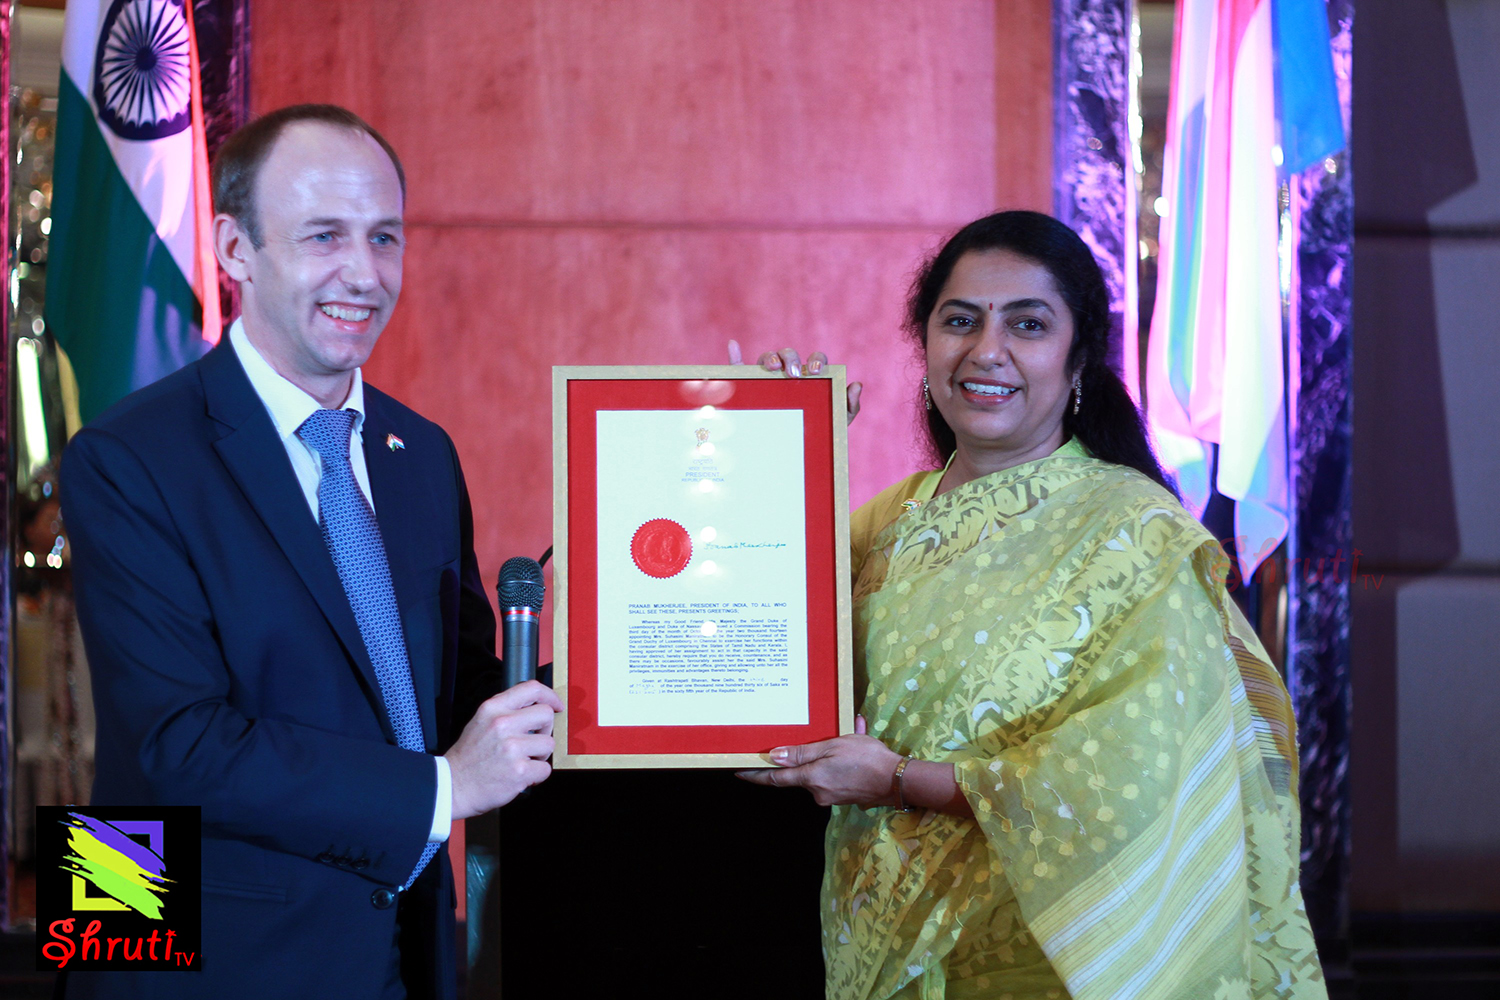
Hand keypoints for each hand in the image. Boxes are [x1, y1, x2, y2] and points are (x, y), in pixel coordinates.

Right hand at [444, 680, 561, 818]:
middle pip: (546, 715)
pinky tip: (521, 774)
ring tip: (522, 760)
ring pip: (549, 744)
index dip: (549, 696)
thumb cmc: (469, 757)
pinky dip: (537, 775)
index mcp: (492, 708)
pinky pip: (545, 769)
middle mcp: (503, 724)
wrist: (452, 786)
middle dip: (545, 729)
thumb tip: (536, 706)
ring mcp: (512, 748)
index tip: (556, 705)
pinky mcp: (519, 771)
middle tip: (533, 740)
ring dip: (540, 755)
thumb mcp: (481, 721)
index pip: (531, 689)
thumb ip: (506, 710)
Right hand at [727, 340, 862, 423]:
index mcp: (811, 378)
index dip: (816, 361)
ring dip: (769, 358)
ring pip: (766, 359)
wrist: (796, 454)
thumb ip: (849, 406)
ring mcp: (767, 379)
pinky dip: (735, 356)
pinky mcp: (748, 387)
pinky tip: (733, 346)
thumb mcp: (836, 422)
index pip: (815, 360)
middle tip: (792, 373)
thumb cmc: (818, 433)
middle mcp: (788, 374)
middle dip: (790, 358)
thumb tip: (856, 384)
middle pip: (788, 355)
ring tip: (773, 369)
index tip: (815, 372)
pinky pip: (739, 370)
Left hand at [735, 715, 901, 806]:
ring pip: (821, 771)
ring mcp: (832, 796)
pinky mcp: (845, 795)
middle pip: (801, 774)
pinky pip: (837, 774)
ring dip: (828, 754)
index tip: (740, 772)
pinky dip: (842, 759)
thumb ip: (803, 753)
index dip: (756, 775)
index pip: (776, 778)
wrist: (899, 780)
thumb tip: (775, 757)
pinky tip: (857, 738)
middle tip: (811, 739)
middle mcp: (818, 791)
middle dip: (804, 757)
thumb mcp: (833, 747)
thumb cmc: (866, 759)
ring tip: (845, 734)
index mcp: (811, 778)